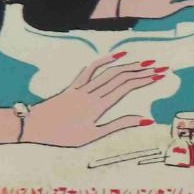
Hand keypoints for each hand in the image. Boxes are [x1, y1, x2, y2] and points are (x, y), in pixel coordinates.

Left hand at [20, 52, 164, 146]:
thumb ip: (119, 125)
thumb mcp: (93, 135)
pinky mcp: (73, 86)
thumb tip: (146, 119)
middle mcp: (92, 93)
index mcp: (99, 106)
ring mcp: (82, 87)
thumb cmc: (63, 136)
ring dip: (128, 65)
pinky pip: (90, 70)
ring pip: (108, 71)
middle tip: (160, 67)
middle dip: (142, 71)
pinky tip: (115, 57)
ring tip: (143, 61)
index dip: (144, 80)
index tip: (159, 75)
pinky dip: (103, 61)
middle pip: (121, 77)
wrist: (33, 125)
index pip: (126, 87)